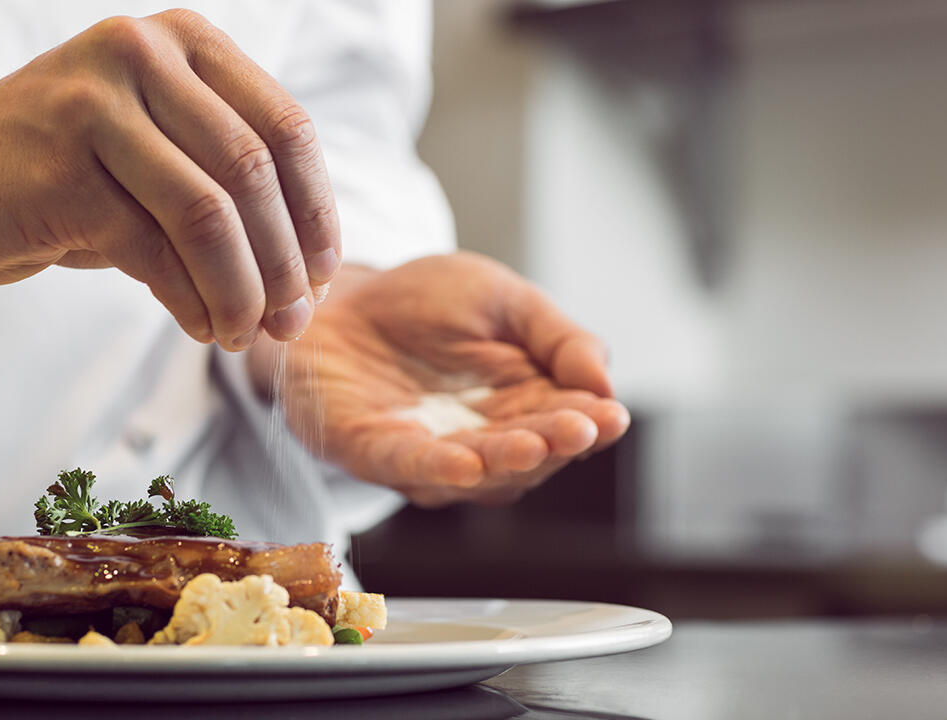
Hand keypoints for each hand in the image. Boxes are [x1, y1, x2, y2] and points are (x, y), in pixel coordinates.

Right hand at [0, 10, 338, 347]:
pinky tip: (199, 326)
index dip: (316, 213)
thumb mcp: (155, 151)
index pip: (286, 129)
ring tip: (242, 334)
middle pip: (253, 173)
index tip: (323, 276)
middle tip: (291, 323)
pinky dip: (189, 300)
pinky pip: (154, 250)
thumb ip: (226, 184)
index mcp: (182, 41)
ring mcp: (97, 106)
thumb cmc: (61, 171)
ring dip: (241, 291)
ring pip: (210, 214)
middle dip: (284, 264)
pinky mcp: (60, 169)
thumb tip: (309, 277)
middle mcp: (143, 54)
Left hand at [255, 252, 629, 506]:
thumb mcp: (503, 299)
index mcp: (521, 405)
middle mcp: (479, 440)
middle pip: (527, 456)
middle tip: (579, 430)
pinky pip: (406, 466)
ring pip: (475, 472)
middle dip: (554, 443)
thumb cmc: (421, 301)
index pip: (565, 423)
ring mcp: (427, 454)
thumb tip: (605, 382)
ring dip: (503, 462)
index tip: (610, 416)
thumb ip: (556, 337)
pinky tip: (465, 465)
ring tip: (533, 445)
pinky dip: (435, 468)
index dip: (589, 424)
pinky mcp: (370, 452)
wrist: (336, 294)